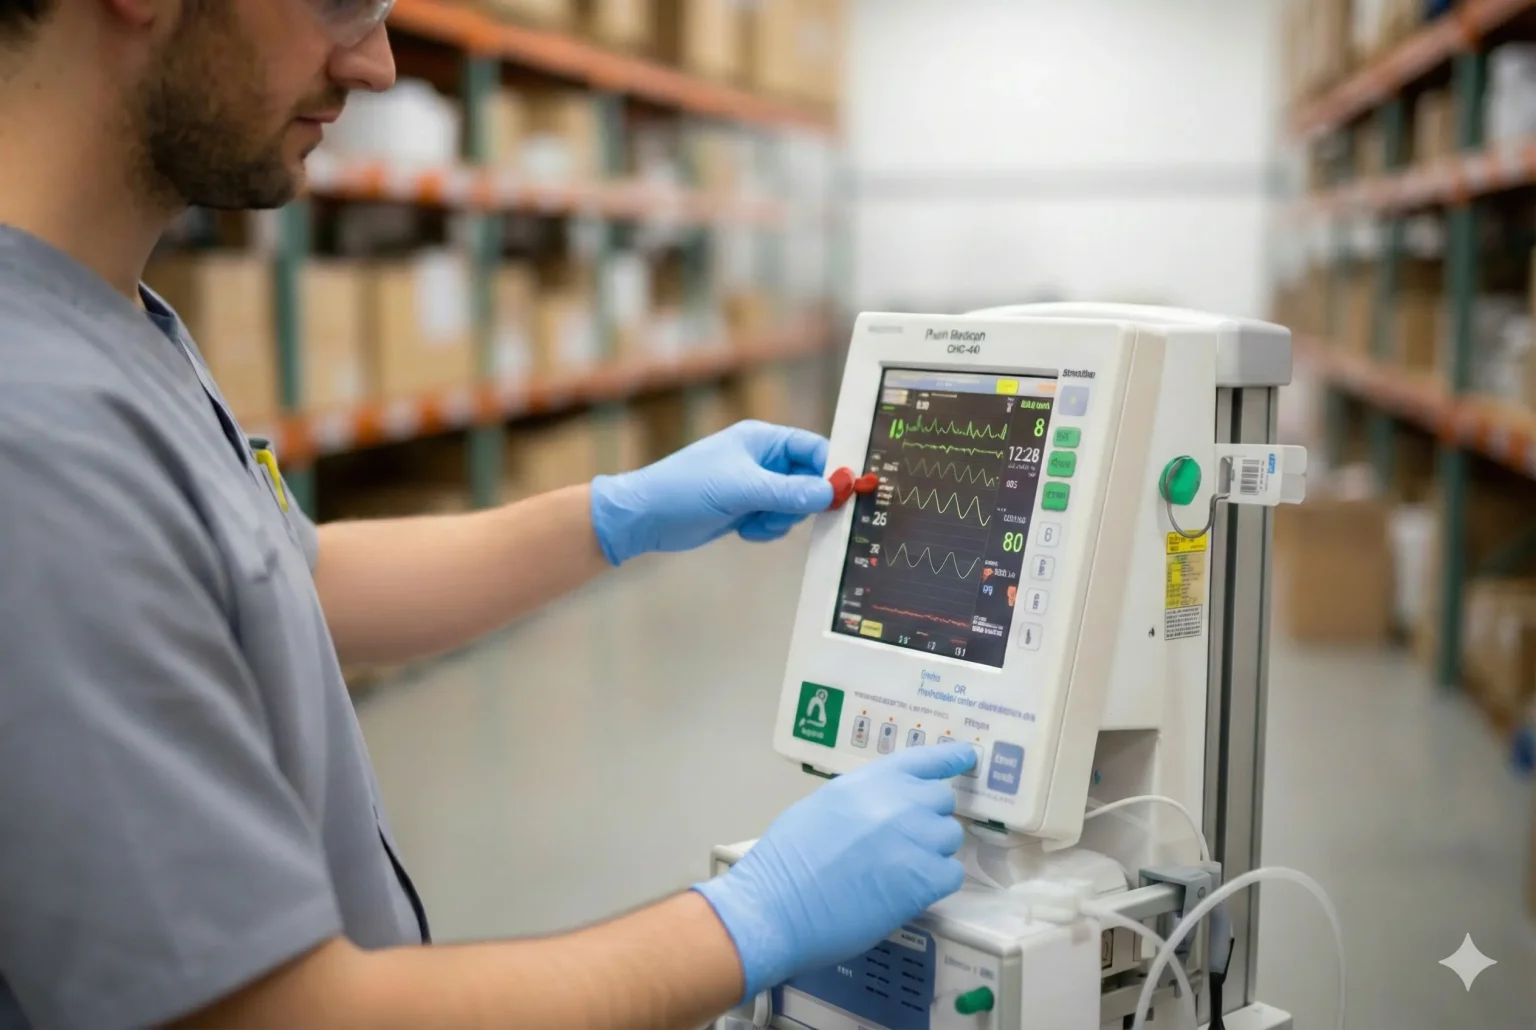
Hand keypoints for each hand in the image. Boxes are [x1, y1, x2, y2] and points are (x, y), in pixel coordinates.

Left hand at [589, 421, 833, 565]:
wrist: (646, 517)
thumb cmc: (687, 489)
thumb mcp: (743, 489)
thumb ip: (789, 492)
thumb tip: (831, 492)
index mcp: (762, 439)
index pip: (813, 449)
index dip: (830, 471)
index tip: (841, 495)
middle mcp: (762, 459)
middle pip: (808, 480)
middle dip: (799, 502)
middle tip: (780, 512)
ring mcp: (755, 485)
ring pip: (793, 505)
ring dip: (780, 519)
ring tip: (753, 521)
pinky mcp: (746, 508)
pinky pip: (776, 520)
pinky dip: (766, 529)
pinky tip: (743, 530)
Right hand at [694, 745, 975, 999]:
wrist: (778, 903)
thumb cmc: (786, 860)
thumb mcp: (822, 806)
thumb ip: (861, 800)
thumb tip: (881, 809)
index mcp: (871, 780)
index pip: (925, 760)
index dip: (949, 758)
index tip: (966, 756)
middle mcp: (900, 802)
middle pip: (941, 802)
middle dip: (928, 819)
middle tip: (903, 842)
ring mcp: (915, 839)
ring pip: (949, 838)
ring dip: (932, 851)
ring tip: (899, 870)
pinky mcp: (923, 880)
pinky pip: (950, 874)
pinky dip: (935, 883)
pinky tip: (909, 891)